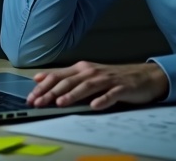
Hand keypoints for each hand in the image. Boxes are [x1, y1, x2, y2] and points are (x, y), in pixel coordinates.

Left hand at [26, 61, 168, 110]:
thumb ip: (64, 77)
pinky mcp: (122, 88)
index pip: (58, 76)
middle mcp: (93, 72)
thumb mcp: (87, 76)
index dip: (43, 86)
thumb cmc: (113, 78)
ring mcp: (108, 80)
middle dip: (52, 92)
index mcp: (82, 69)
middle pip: (69, 81)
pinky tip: (95, 106)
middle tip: (39, 102)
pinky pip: (111, 94)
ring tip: (61, 102)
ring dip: (73, 94)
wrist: (144, 77)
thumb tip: (39, 78)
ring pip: (87, 86)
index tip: (30, 97)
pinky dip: (102, 99)